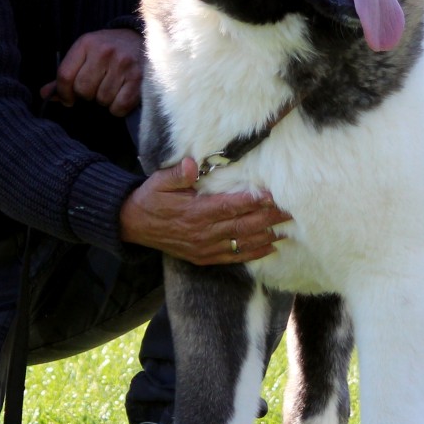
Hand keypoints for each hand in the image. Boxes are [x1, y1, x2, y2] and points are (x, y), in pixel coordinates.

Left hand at [40, 28, 143, 116]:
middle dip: (86, 95)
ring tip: (110, 89)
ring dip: (104, 101)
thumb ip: (65, 74)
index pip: (65, 76)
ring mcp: (123, 64)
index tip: (68, 99)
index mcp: (86, 44)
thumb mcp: (85, 54)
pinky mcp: (138, 78)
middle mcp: (104, 52)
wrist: (139, 39)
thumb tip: (44, 95)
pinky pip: (119, 106)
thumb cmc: (107, 50)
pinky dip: (118, 108)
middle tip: (95, 89)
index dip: (64, 93)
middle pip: (83, 90)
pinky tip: (121, 96)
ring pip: (102, 100)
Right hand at [119, 158, 293, 265]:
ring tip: (286, 229)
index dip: (251, 202)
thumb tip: (193, 165)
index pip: (229, 207)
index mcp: (194, 212)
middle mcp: (203, 233)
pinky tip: (269, 249)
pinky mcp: (203, 257)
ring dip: (265, 237)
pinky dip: (252, 254)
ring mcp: (204, 247)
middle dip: (267, 219)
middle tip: (290, 212)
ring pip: (241, 243)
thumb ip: (178, 174)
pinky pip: (232, 258)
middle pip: (242, 226)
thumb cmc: (150, 199)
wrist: (133, 226)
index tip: (271, 195)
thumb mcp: (159, 182)